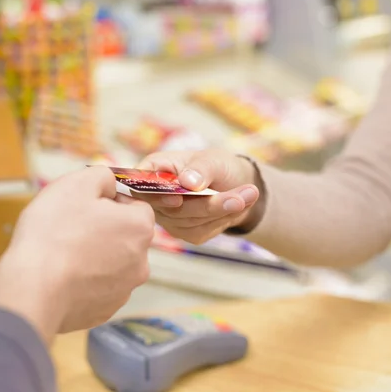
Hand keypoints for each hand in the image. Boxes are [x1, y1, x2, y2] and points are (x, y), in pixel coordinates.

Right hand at [0, 166, 154, 343]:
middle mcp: (141, 261)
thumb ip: (102, 176)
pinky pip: (99, 287)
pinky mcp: (106, 310)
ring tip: (64, 253)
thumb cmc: (54, 233)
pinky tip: (63, 275)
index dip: (111, 202)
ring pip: (113, 263)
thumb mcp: (76, 184)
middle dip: (104, 230)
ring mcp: (124, 289)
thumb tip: (109, 183)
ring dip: (95, 255)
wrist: (33, 288)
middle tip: (71, 228)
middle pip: (126, 236)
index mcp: (140, 228)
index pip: (136, 206)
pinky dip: (85, 280)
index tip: (86, 205)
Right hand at [136, 149, 259, 243]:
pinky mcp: (184, 232)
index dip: (156, 194)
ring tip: (250, 194)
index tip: (177, 199)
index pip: (140, 184)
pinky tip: (237, 206)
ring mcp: (167, 218)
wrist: (234, 184)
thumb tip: (187, 182)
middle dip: (209, 203)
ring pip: (191, 221)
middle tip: (242, 196)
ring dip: (223, 210)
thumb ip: (201, 168)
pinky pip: (201, 231)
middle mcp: (155, 196)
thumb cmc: (217, 165)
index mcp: (153, 170)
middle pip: (172, 208)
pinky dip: (223, 219)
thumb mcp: (213, 158)